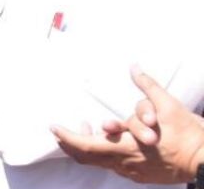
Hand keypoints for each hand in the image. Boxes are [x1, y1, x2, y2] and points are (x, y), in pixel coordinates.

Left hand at [52, 67, 203, 183]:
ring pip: (100, 161)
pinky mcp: (141, 175)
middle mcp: (125, 162)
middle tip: (59, 130)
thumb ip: (147, 86)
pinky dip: (105, 152)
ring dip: (89, 146)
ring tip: (86, 128)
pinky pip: (114, 165)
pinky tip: (110, 139)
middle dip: (70, 143)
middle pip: (87, 156)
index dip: (67, 137)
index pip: (86, 145)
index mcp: (126, 146)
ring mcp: (132, 171)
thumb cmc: (188, 134)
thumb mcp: (168, 106)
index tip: (53, 127)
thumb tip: (134, 67)